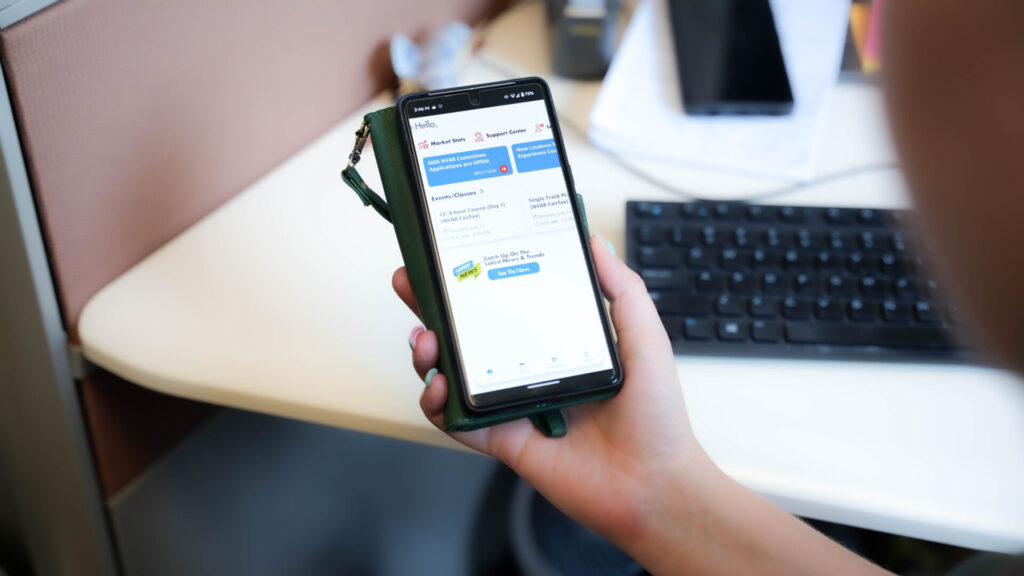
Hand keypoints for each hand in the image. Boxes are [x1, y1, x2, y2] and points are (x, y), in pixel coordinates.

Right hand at [392, 235, 707, 544]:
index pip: (506, 304)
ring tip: (425, 340)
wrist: (654, 485)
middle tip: (410, 282)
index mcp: (556, 343)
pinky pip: (458, 422)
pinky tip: (436, 387)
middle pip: (468, 333)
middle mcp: (528, 370)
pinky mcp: (503, 440)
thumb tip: (596, 242)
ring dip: (428, 355)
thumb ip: (622, 289)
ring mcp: (512, 405)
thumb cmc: (656, 416)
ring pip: (453, 375)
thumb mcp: (644, 339)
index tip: (454, 255)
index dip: (476, 281)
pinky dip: (437, 405)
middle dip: (433, 308)